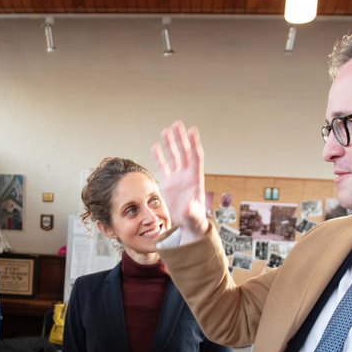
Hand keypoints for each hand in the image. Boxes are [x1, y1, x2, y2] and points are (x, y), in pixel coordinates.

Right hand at [152, 120, 209, 241]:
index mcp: (195, 180)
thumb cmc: (195, 222)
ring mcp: (178, 178)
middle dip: (181, 138)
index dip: (193, 144)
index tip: (192, 131)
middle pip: (184, 152)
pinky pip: (163, 167)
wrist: (188, 227)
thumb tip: (186, 208)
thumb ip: (191, 212)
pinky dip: (160, 157)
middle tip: (177, 124)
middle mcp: (187, 176)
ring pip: (174, 157)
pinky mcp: (169, 183)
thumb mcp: (194, 219)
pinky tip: (155, 146)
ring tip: (166, 130)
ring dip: (171, 143)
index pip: (195, 158)